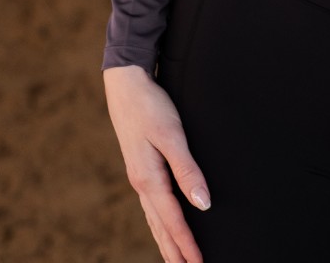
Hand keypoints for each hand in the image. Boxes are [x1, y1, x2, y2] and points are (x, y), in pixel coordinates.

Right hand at [104, 64, 209, 262]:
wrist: (126, 85)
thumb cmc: (151, 107)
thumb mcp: (172, 135)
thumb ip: (187, 170)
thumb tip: (203, 204)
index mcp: (149, 180)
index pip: (173, 221)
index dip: (188, 245)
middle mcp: (142, 184)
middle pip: (161, 227)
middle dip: (176, 253)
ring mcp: (139, 177)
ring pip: (154, 220)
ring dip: (166, 242)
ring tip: (177, 261)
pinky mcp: (140, 168)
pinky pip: (151, 206)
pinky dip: (159, 224)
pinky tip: (162, 227)